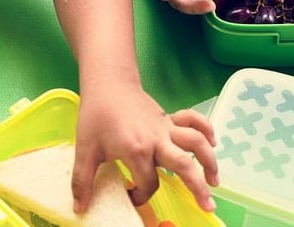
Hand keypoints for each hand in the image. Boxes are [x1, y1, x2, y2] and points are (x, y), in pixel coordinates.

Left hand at [71, 84, 217, 213]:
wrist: (107, 84)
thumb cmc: (96, 115)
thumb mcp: (85, 149)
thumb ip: (83, 181)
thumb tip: (79, 209)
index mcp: (136, 150)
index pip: (148, 183)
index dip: (141, 196)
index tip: (131, 196)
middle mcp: (157, 140)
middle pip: (185, 165)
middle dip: (198, 188)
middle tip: (208, 207)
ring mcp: (166, 128)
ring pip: (196, 143)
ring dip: (209, 161)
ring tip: (215, 182)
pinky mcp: (169, 118)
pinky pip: (194, 121)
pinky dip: (206, 129)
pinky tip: (213, 143)